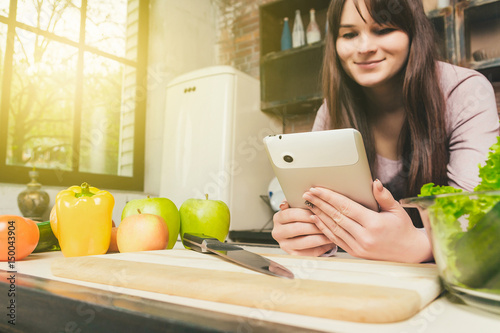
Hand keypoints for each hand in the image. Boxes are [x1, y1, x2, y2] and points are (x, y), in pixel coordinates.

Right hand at [272, 201, 335, 256]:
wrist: (297, 234)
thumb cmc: (299, 217)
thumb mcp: (295, 206)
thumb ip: (295, 201)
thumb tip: (291, 199)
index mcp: (278, 218)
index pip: (291, 214)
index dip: (305, 213)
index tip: (317, 212)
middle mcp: (278, 233)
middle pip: (298, 228)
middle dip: (314, 225)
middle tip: (327, 222)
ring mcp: (285, 245)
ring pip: (305, 242)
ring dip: (321, 237)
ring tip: (331, 232)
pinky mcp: (294, 255)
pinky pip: (310, 253)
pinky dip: (322, 247)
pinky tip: (329, 241)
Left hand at [302, 180, 432, 262]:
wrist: (410, 254)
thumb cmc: (403, 229)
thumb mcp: (397, 210)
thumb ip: (384, 196)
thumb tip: (373, 182)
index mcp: (374, 224)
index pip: (346, 207)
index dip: (329, 197)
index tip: (318, 189)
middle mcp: (364, 236)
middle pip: (336, 216)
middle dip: (320, 203)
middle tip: (308, 193)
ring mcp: (359, 246)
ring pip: (333, 228)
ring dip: (319, 215)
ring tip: (309, 204)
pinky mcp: (355, 253)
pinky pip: (336, 239)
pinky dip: (324, 228)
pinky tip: (316, 219)